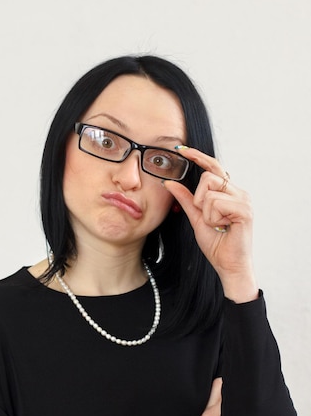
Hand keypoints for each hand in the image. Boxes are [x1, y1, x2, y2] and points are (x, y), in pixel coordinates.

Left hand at [164, 149, 257, 301]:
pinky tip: (223, 227)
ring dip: (206, 212)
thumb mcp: (197, 219)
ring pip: (210, 190)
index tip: (182, 149)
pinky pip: (215, 203)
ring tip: (217, 225)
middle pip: (208, 177)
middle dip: (199, 199)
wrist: (229, 266)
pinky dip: (212, 217)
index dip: (199, 157)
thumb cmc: (217, 245)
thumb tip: (170, 183)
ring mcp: (244, 200)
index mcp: (230, 193)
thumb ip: (186, 200)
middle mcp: (240, 193)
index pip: (214, 168)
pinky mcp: (244, 209)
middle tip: (208, 218)